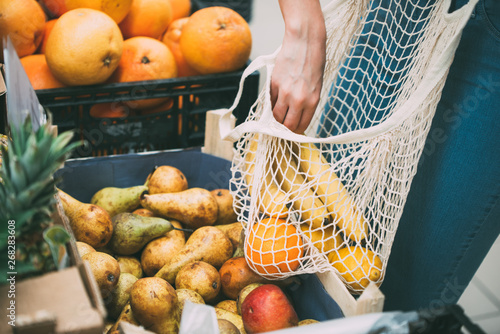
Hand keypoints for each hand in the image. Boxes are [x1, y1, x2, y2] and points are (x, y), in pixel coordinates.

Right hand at [271, 0, 325, 133]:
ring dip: (275, 117)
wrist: (305, 40)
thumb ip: (307, 102)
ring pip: (276, 115)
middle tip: (282, 126)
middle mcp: (298, 99)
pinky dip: (271, 103)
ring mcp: (284, 92)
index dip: (294, 131)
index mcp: (312, 101)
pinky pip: (270, 100)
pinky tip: (276, 99)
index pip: (300, 126)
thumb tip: (296, 116)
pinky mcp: (274, 84)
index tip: (291, 131)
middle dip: (284, 128)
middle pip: (286, 124)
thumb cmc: (314, 60)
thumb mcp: (316, 85)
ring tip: (277, 114)